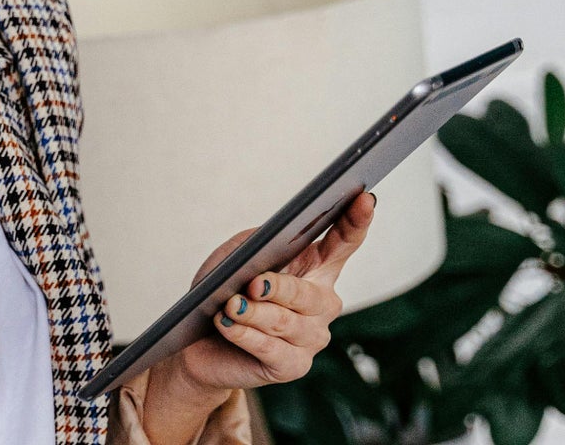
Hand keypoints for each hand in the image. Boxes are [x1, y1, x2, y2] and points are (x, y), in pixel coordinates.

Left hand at [157, 192, 375, 397]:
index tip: (364, 198)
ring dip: (254, 313)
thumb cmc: (222, 292)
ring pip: (287, 323)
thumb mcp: (235, 256)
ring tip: (230, 306)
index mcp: (315, 268)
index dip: (356, 221)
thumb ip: (258, 242)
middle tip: (254, 284)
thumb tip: (272, 243)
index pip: (344, 242)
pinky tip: (227, 324)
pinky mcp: (293, 366)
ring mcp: (311, 337)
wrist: (200, 343)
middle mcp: (322, 303)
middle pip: (310, 293)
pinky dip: (245, 335)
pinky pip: (271, 349)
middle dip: (279, 288)